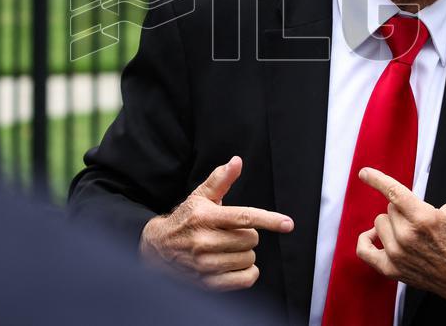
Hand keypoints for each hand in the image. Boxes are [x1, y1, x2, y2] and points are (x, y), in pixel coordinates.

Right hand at [139, 156, 293, 290]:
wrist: (158, 248)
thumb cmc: (185, 220)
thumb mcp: (200, 197)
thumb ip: (221, 179)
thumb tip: (237, 161)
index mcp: (206, 217)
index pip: (244, 217)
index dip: (268, 220)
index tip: (287, 224)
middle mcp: (204, 241)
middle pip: (250, 239)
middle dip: (248, 234)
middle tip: (232, 232)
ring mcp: (205, 264)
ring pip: (249, 259)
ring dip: (245, 253)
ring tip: (229, 248)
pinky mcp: (207, 282)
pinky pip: (244, 280)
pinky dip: (247, 272)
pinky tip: (235, 264)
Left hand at [356, 157, 445, 308]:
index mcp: (424, 218)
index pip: (393, 192)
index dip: (377, 179)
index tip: (364, 173)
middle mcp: (407, 236)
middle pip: (389, 208)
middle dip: (403, 209)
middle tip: (421, 219)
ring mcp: (398, 254)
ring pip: (379, 224)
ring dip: (390, 224)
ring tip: (410, 230)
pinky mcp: (392, 269)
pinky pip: (364, 251)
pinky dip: (366, 241)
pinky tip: (376, 236)